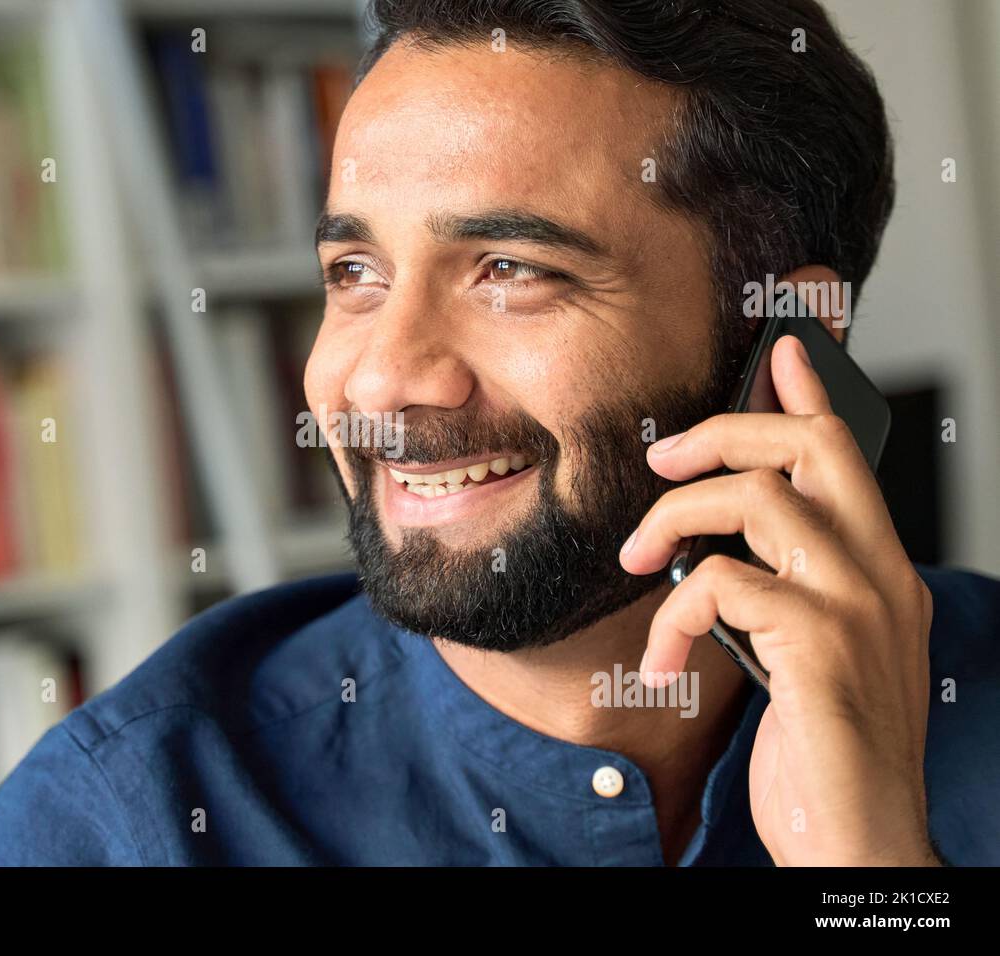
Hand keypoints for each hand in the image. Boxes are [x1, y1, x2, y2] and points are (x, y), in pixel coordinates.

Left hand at [619, 334, 938, 865]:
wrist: (858, 841)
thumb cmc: (824, 750)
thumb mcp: (809, 653)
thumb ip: (784, 588)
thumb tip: (724, 545)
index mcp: (881, 572)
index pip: (849, 455)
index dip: (811, 395)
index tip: (780, 354)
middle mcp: (881, 578)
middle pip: (810, 448)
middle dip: (725, 432)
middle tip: (664, 460)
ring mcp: (857, 610)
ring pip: (757, 501)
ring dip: (673, 523)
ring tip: (636, 565)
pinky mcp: (819, 650)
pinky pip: (721, 585)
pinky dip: (673, 616)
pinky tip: (664, 660)